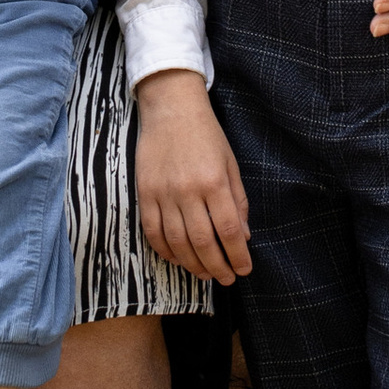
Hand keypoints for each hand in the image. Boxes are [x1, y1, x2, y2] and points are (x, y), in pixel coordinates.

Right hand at [136, 71, 252, 284]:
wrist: (171, 108)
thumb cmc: (206, 135)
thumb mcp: (231, 164)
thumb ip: (238, 200)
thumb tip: (244, 236)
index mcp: (214, 181)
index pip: (229, 230)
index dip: (238, 255)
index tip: (244, 269)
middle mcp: (188, 190)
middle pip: (204, 241)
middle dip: (217, 266)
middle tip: (226, 279)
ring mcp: (163, 193)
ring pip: (177, 241)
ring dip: (192, 264)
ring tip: (205, 274)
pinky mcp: (145, 192)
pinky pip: (153, 231)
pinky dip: (165, 250)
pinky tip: (177, 259)